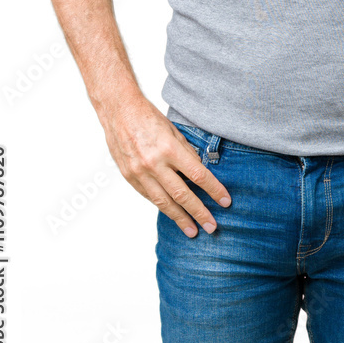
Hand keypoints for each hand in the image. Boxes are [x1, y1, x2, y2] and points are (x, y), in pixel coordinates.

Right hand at [99, 96, 231, 237]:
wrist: (118, 112)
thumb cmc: (149, 117)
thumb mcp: (174, 131)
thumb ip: (187, 153)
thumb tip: (200, 171)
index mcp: (169, 149)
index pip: (198, 175)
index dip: (213, 190)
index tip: (225, 201)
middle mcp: (154, 163)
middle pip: (182, 194)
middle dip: (199, 212)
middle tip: (212, 227)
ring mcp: (140, 172)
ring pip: (163, 202)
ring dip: (180, 218)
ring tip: (192, 231)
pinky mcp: (129, 177)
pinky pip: (149, 196)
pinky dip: (162, 206)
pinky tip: (172, 214)